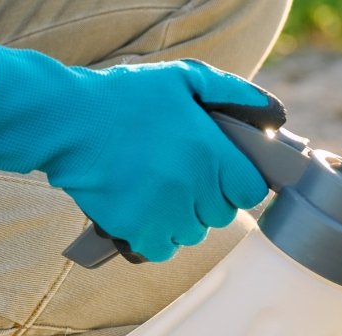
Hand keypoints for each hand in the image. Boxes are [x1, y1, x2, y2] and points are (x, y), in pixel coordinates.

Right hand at [0, 46, 276, 262]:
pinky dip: (154, 236)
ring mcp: (166, 214)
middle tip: (180, 175)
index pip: (251, 190)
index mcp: (212, 154)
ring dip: (180, 219)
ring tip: (155, 190)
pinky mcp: (137, 231)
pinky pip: (161, 249)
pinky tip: (140, 210)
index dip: (236, 182)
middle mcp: (195, 189)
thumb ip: (232, 93)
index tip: (219, 172)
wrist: (66, 121)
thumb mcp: (183, 79)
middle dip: (207, 199)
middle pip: (221, 215)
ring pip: (192, 234)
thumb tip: (274, 114)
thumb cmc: (125, 98)